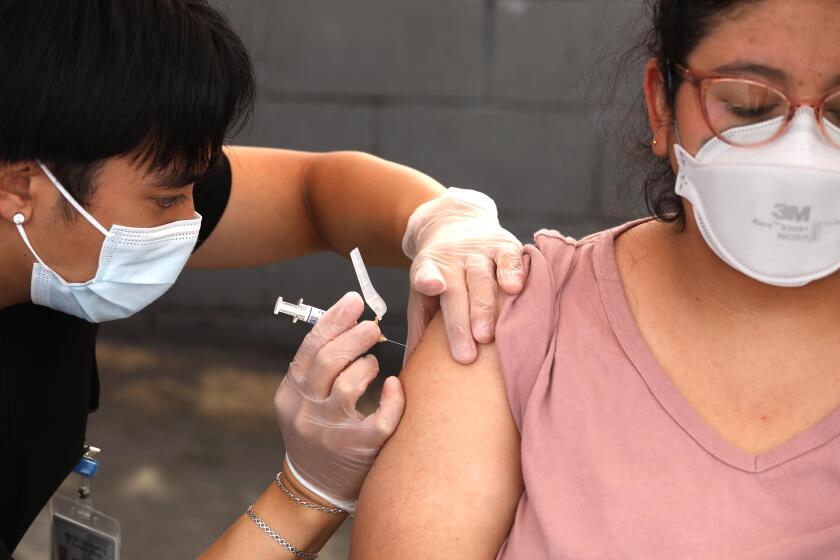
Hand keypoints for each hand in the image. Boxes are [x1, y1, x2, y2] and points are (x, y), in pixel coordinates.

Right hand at [274, 292, 404, 511]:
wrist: (314, 489)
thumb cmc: (318, 433)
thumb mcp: (304, 400)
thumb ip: (319, 367)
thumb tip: (347, 321)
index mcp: (291, 394)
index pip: (309, 348)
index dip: (333, 320)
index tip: (353, 301)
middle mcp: (305, 412)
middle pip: (328, 361)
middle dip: (354, 336)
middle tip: (372, 326)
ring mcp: (329, 433)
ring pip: (349, 386)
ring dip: (367, 365)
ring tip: (373, 362)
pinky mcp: (356, 451)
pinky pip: (379, 419)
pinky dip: (391, 399)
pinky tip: (393, 386)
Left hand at [403, 188, 524, 363]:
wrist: (453, 223)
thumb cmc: (440, 277)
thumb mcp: (422, 297)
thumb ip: (419, 331)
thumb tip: (409, 378)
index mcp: (427, 270)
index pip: (426, 275)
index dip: (428, 279)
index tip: (432, 287)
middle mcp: (452, 260)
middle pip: (457, 291)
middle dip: (460, 323)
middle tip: (466, 356)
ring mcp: (478, 252)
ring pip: (482, 278)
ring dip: (485, 306)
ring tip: (488, 334)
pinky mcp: (503, 245)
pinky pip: (509, 258)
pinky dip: (513, 271)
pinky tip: (515, 288)